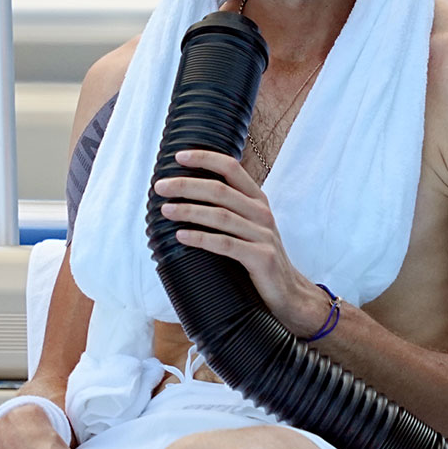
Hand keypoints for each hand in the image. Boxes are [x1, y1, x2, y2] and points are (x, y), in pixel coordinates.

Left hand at [154, 149, 332, 336]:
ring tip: (165, 210)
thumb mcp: (247, 227)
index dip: (205, 158)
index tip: (178, 156)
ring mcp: (263, 234)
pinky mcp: (261, 258)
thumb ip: (227, 209)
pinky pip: (225, 244)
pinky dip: (200, 238)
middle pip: (220, 190)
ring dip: (188, 211)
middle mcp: (261, 213)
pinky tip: (181, 236)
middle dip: (186, 185)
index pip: (231, 167)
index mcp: (257, 199)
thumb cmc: (258, 257)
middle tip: (160, 186)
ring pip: (220, 216)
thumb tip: (184, 194)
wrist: (288, 292)